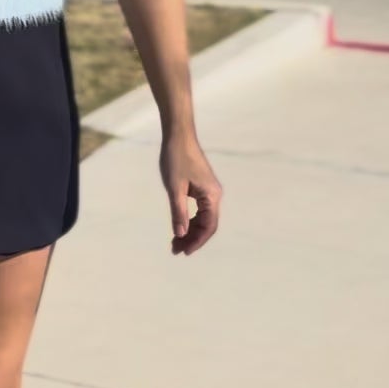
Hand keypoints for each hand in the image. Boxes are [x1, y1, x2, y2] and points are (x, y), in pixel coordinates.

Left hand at [159, 128, 221, 255]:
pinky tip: (178, 227)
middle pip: (206, 225)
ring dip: (190, 231)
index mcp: (212, 196)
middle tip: (175, 250)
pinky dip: (189, 220)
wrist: (178, 136)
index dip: (197, 242)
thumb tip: (181, 235)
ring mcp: (208, 191)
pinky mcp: (201, 187)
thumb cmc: (176, 159)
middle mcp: (214, 195)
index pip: (208, 226)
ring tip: (175, 243)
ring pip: (202, 219)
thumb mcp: (174, 188)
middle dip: (192, 239)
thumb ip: (178, 212)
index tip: (184, 252)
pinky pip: (198, 210)